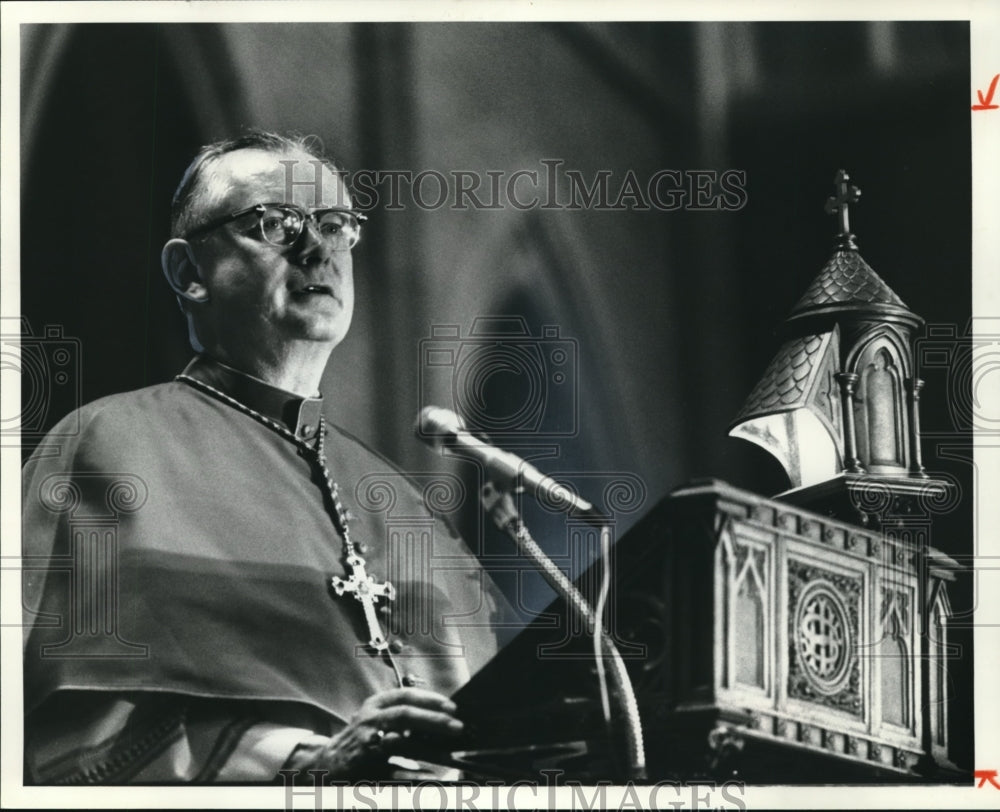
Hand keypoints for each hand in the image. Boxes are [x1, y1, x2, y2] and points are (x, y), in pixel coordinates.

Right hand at [308, 688, 463, 779]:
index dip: (430, 699)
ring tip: (449, 752)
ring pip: (399, 741)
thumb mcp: (375, 717)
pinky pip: (393, 771)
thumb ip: (400, 714)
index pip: (405, 695)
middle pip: (405, 714)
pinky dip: (412, 774)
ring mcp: (366, 744)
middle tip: (457, 726)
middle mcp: (369, 720)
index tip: (452, 706)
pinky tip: (430, 777)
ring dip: (427, 746)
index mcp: (375, 705)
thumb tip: (439, 715)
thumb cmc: (359, 739)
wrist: (326, 763)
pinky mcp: (365, 767)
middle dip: (434, 719)